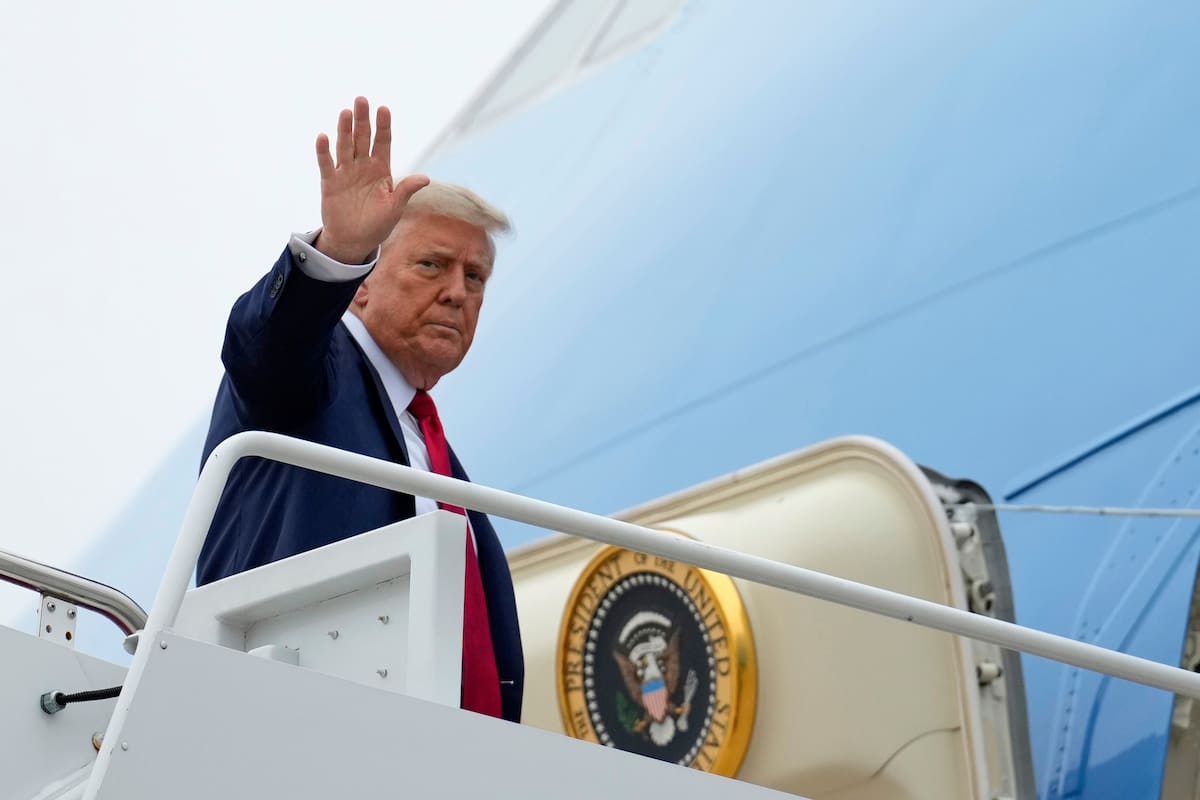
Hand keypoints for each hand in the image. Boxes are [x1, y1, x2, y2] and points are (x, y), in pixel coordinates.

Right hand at [314, 97, 429, 263]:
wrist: (354, 241)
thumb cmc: (377, 225)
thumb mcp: (394, 208)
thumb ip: (406, 191)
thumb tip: (426, 178)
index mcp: (381, 169)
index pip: (383, 142)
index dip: (383, 126)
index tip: (384, 109)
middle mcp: (363, 166)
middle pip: (363, 138)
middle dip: (363, 120)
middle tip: (361, 100)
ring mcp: (346, 172)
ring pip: (345, 146)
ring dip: (344, 130)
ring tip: (346, 112)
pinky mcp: (330, 182)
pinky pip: (327, 164)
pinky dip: (323, 151)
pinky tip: (323, 137)